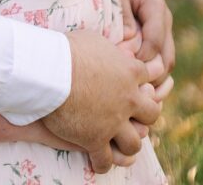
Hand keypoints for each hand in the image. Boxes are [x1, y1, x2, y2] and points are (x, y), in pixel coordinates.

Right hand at [42, 29, 161, 174]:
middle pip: (151, 114)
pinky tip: (97, 160)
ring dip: (128, 143)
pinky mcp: (95, 139)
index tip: (138, 83)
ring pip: (134, 143)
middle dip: (144, 116)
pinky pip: (105, 160)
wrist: (50, 70)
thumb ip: (110, 49)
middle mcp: (128, 99)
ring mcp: (114, 122)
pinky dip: (102, 163)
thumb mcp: (95, 39)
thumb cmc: (68, 50)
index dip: (143, 81)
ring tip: (119, 141)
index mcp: (129, 71)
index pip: (149, 78)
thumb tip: (115, 48)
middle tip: (133, 115)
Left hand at [118, 22, 173, 101]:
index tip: (121, 67)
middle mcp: (164, 22)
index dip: (140, 59)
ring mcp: (162, 31)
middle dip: (149, 78)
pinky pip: (158, 61)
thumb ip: (122, 15)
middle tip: (129, 90)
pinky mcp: (156, 38)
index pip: (154, 42)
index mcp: (155, 7)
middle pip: (165, 59)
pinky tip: (134, 87)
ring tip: (133, 95)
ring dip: (152, 81)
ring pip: (165, 64)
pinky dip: (150, 75)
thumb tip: (127, 42)